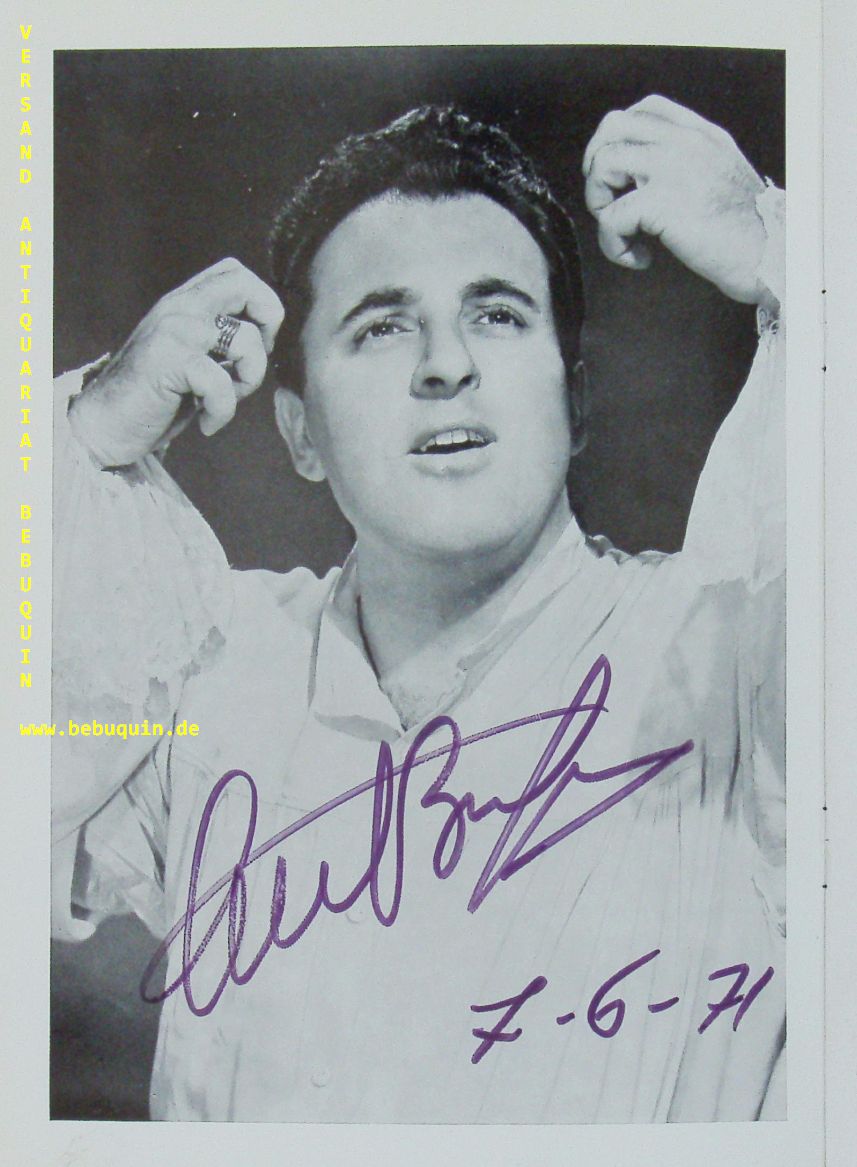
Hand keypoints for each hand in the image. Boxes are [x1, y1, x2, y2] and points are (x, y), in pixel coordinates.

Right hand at [69, 257, 284, 465]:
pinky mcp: (169, 362)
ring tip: (221, 400)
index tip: (254, 344)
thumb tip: (266, 338)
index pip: (236, 274)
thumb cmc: (153, 396)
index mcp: (185, 303)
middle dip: (268, 327)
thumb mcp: (190, 355)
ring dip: (247, 381)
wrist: (104, 424)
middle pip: (245, 285)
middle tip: (248, 363)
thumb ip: (218, 338)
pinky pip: (222, 383)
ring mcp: (174, 332)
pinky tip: (206, 422)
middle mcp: (179, 308)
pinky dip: (222, 412)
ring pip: (246, 340)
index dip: (261, 306)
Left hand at [583, 95, 772, 305]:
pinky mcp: (661, 202)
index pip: (646, 109)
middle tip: (607, 202)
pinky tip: (639, 258)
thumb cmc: (745, 231)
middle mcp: (685, 142)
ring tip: (622, 231)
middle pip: (613, 127)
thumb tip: (643, 176)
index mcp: (701, 135)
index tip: (618, 174)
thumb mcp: (721, 177)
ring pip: (603, 164)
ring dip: (599, 204)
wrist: (768, 257)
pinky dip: (614, 245)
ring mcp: (672, 167)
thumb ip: (689, 164)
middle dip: (596, 166)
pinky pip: (611, 218)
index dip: (618, 138)